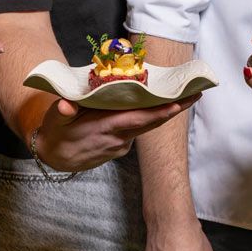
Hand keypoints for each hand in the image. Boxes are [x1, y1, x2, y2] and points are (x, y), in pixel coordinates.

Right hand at [36, 95, 198, 171]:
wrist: (54, 157)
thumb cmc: (56, 133)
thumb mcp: (55, 119)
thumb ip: (63, 111)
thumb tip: (66, 106)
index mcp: (105, 128)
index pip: (138, 119)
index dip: (160, 113)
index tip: (179, 103)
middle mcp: (118, 138)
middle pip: (152, 123)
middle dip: (176, 108)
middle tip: (197, 93)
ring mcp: (121, 145)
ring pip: (146, 126)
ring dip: (163, 112)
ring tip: (183, 93)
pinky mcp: (120, 148)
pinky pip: (137, 130)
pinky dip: (147, 118)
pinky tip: (155, 105)